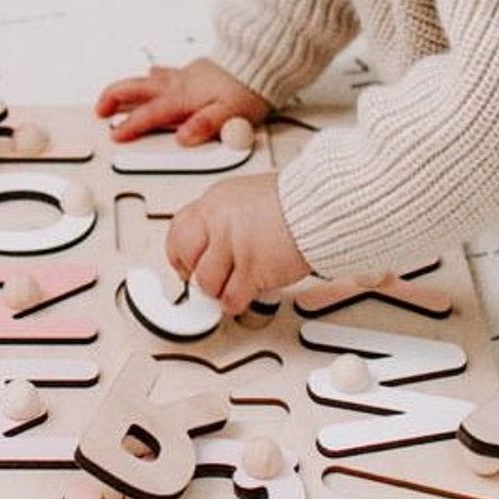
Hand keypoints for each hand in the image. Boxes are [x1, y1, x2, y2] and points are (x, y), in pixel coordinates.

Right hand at [96, 57, 269, 144]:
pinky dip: (152, 76)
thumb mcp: (232, 114)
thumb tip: (183, 137)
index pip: (150, 113)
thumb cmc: (249, 88)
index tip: (115, 134)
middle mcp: (179, 85)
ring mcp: (184, 76)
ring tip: (114, 97)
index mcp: (185, 98)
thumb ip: (205, 125)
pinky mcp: (193, 71)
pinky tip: (152, 76)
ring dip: (127, 88)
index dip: (130, 125)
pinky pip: (165, 73)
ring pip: (146, 80)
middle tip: (100, 109)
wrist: (261, 59)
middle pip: (136, 88)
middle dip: (113, 97)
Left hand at [165, 174, 309, 315]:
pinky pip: (232, 297)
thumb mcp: (246, 197)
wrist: (321, 207)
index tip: (186, 265)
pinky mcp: (252, 269)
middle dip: (196, 273)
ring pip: (207, 282)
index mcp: (215, 201)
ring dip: (219, 290)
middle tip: (209, 279)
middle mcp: (219, 221)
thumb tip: (210, 242)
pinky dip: (236, 302)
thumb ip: (224, 218)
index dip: (180, 253)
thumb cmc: (296, 203)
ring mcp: (235, 245)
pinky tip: (245, 295)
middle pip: (186, 256)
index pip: (178, 230)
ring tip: (234, 284)